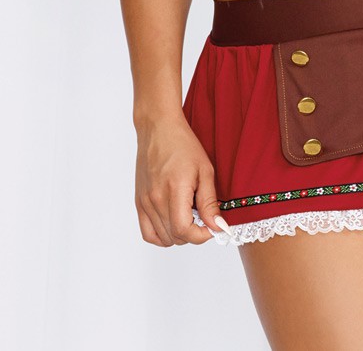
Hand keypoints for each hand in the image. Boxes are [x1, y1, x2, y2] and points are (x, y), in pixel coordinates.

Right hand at [134, 112, 227, 245]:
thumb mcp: (205, 170)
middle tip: (204, 216)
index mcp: (174, 191)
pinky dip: (162, 235)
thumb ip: (210, 202)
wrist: (158, 129)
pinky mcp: (139, 203)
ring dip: (179, 234)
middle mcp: (155, 200)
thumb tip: (218, 227)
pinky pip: (148, 233)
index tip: (213, 227)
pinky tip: (174, 221)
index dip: (203, 235)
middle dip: (194, 233)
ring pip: (162, 238)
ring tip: (189, 215)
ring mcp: (145, 203)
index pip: (185, 231)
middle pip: (175, 237)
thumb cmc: (183, 144)